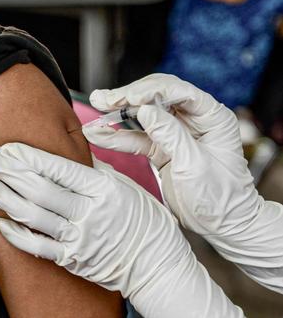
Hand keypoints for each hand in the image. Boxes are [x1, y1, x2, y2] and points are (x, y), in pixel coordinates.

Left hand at [0, 143, 242, 317]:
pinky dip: (14, 234)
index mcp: (103, 189)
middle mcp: (89, 213)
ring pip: (33, 216)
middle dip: (8, 173)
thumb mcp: (126, 186)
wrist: (157, 265)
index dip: (27, 157)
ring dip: (4, 199)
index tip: (7, 148)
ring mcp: (79, 238)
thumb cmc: (145, 221)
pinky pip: (37, 247)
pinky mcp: (72, 259)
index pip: (57, 169)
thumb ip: (95, 169)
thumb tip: (71, 150)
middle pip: (39, 189)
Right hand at [84, 73, 282, 292]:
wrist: (222, 226)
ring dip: (117, 112)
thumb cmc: (220, 198)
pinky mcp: (160, 147)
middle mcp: (193, 119)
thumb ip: (170, 135)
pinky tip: (97, 134)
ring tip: (95, 107)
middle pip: (155, 97)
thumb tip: (144, 110)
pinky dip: (116, 136)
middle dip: (127, 97)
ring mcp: (175, 132)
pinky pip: (135, 137)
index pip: (178, 91)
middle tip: (103, 99)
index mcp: (211, 117)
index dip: (150, 91)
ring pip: (142, 114)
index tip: (127, 98)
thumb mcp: (194, 165)